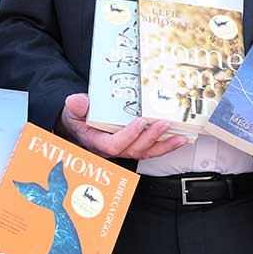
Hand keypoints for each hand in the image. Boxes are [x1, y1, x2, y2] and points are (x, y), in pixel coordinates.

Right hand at [57, 93, 189, 159]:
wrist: (80, 124)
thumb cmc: (78, 119)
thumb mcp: (72, 111)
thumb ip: (76, 107)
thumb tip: (77, 101)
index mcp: (98, 143)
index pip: (114, 145)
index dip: (128, 136)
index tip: (139, 122)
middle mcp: (113, 149)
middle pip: (134, 150)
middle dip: (151, 138)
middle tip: (163, 124)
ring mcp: (125, 149)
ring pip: (146, 152)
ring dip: (164, 145)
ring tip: (180, 137)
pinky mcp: (134, 145)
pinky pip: (151, 148)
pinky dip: (165, 145)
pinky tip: (178, 139)